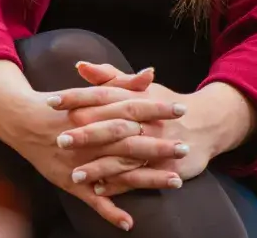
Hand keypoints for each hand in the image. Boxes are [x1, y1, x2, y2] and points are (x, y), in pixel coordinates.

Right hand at [0, 83, 187, 230]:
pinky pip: (93, 199)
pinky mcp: (71, 181)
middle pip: (129, 141)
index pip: (131, 108)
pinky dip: (110, 211)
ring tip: (176, 181)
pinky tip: (129, 223)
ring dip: (147, 178)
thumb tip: (151, 73)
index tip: (181, 109)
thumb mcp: (90, 91)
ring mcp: (82, 161)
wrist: (22, 121)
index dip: (156, 109)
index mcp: (93, 112)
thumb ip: (122, 82)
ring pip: (118, 171)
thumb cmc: (60, 105)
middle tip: (184, 147)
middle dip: (158, 145)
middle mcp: (90, 137)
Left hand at [52, 64, 242, 197]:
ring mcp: (156, 144)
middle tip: (59, 140)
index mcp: (135, 98)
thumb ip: (108, 77)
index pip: (101, 94)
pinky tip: (100, 189)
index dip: (76, 98)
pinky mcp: (165, 166)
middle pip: (113, 126)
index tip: (51, 101)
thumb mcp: (138, 88)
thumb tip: (80, 66)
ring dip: (100, 167)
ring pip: (125, 157)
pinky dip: (120, 184)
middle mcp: (145, 121)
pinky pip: (140, 177)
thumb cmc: (164, 103)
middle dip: (86, 134)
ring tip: (76, 174)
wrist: (205, 123)